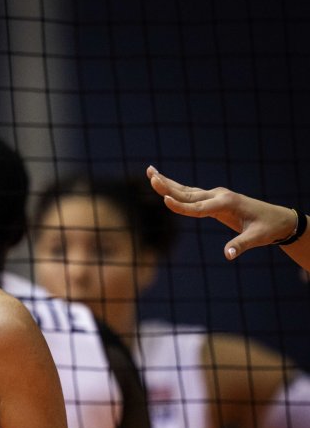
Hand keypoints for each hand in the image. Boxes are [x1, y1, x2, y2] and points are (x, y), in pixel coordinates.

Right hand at [147, 166, 298, 260]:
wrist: (277, 219)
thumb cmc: (267, 228)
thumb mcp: (257, 238)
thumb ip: (241, 245)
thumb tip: (228, 256)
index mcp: (226, 203)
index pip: (198, 207)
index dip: (180, 206)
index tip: (164, 200)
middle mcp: (219, 195)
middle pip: (188, 193)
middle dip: (168, 186)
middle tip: (150, 177)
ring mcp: (215, 195)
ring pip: (186, 190)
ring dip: (167, 182)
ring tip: (150, 172)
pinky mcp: (213, 199)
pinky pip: (190, 193)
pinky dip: (175, 188)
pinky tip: (163, 182)